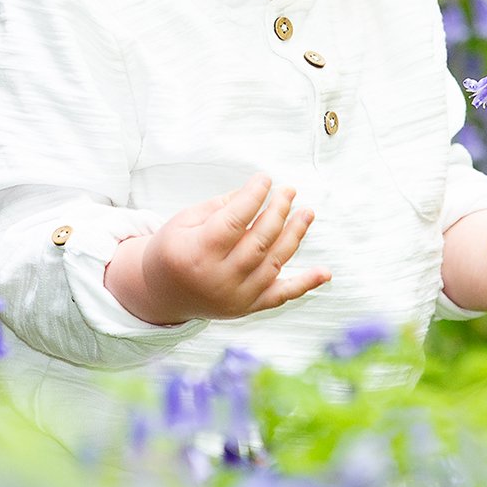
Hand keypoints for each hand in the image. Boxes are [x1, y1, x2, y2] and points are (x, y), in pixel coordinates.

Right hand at [109, 173, 327, 324]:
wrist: (161, 292)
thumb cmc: (173, 249)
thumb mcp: (185, 221)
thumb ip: (221, 207)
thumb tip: (257, 191)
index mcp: (198, 253)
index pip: (235, 220)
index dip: (253, 196)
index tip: (266, 179)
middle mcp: (219, 278)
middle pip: (259, 241)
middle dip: (278, 212)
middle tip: (289, 191)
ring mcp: (236, 296)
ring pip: (274, 263)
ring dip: (294, 236)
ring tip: (307, 212)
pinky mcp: (247, 307)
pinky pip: (280, 296)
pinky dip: (305, 285)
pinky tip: (325, 273)